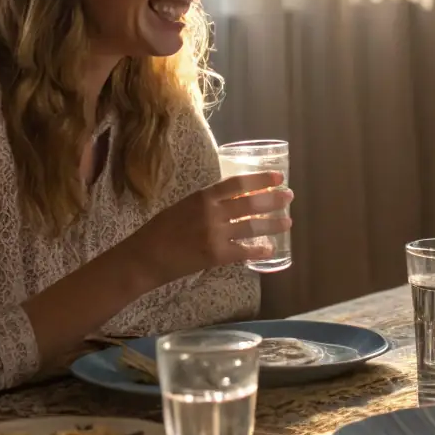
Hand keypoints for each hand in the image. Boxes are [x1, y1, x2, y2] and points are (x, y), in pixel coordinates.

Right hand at [135, 173, 293, 282]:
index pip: (238, 183)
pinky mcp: (216, 255)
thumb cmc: (161, 230)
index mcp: (203, 196)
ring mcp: (215, 234)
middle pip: (250, 203)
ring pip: (252, 226)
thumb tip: (234, 199)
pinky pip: (244, 251)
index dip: (261, 180)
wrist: (145, 257)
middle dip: (273, 200)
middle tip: (289, 198)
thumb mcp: (184, 205)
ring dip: (273, 224)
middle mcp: (212, 212)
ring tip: (287, 222)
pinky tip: (269, 248)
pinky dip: (259, 249)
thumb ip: (208, 202)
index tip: (278, 178)